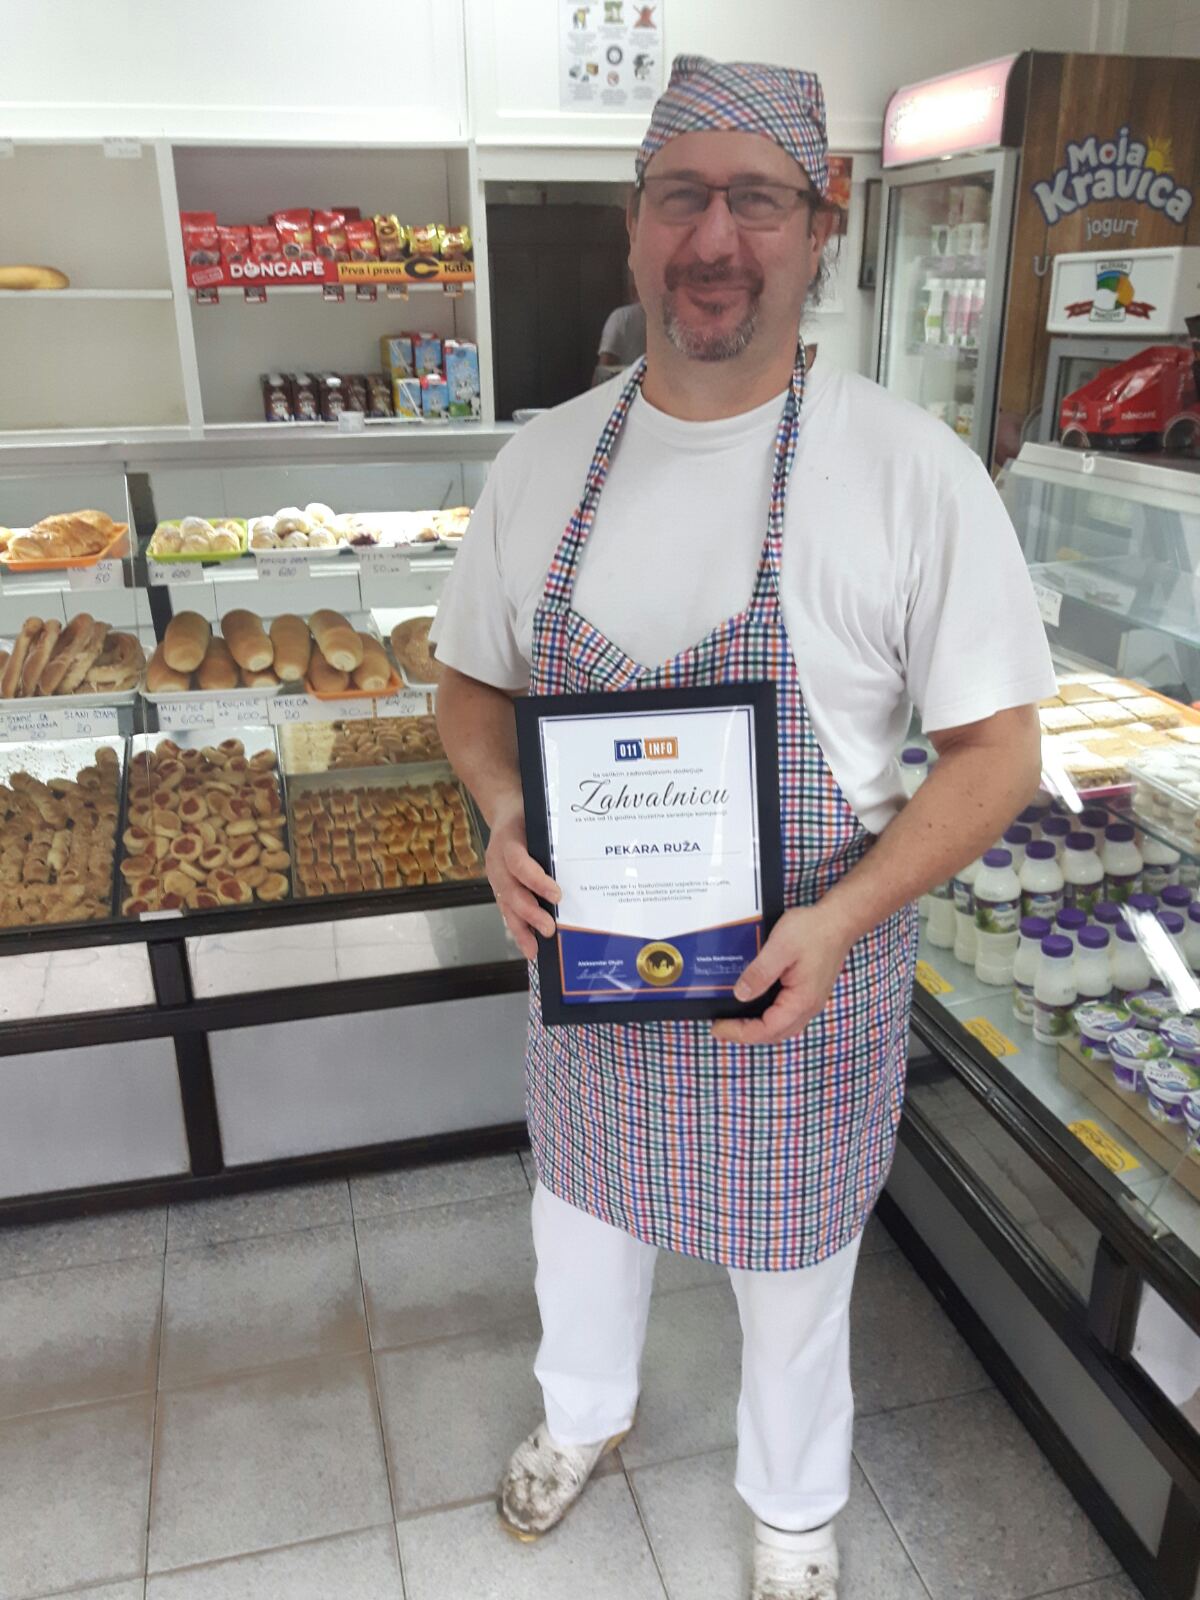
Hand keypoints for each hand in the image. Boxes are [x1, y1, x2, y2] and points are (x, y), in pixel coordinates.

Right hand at [485, 802, 559, 959]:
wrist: (505, 811)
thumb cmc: (528, 814)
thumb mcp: (539, 815)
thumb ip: (552, 835)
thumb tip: (585, 854)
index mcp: (507, 840)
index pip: (519, 862)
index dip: (536, 880)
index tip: (556, 895)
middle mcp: (497, 861)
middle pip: (510, 890)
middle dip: (529, 912)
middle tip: (549, 928)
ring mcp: (496, 877)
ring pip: (505, 905)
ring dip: (520, 929)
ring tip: (533, 949)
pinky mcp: (500, 888)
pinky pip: (506, 910)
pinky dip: (518, 929)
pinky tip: (529, 945)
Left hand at [711, 904, 853, 1046]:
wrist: (839, 920)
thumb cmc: (814, 930)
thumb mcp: (780, 947)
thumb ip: (760, 973)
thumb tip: (741, 994)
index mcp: (802, 1000)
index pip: (767, 1030)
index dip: (739, 1032)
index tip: (718, 1027)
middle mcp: (808, 1007)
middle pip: (773, 1034)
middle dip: (745, 1034)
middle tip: (720, 1027)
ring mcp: (810, 1000)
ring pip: (781, 1027)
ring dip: (757, 1028)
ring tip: (733, 1021)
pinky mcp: (808, 992)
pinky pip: (786, 1014)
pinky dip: (767, 1017)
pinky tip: (754, 1006)